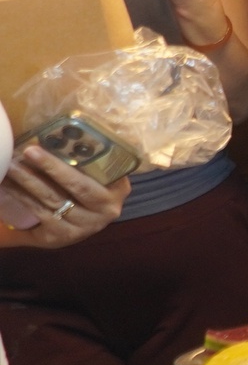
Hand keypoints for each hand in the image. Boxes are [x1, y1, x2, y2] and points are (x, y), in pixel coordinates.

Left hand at [0, 146, 129, 247]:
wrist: (72, 225)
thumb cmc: (82, 192)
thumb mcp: (93, 175)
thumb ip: (87, 159)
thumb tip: (65, 127)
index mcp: (119, 188)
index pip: (101, 169)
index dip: (82, 154)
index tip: (61, 139)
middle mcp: (107, 209)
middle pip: (77, 185)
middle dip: (51, 166)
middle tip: (28, 150)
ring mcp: (86, 226)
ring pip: (53, 199)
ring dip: (29, 181)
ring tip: (11, 165)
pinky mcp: (63, 237)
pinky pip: (40, 213)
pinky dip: (22, 197)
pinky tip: (8, 185)